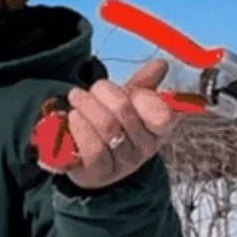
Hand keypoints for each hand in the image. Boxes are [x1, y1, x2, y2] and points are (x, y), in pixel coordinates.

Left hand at [60, 57, 179, 189]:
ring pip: (107, 127)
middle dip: (103, 93)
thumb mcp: (128, 104)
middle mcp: (145, 148)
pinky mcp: (99, 173)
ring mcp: (123, 163)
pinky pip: (92, 148)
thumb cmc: (113, 127)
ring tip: (75, 97)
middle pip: (124, 110)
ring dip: (87, 106)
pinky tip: (72, 117)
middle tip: (88, 89)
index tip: (129, 92)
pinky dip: (80, 128)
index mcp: (158, 128)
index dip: (145, 99)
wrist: (88, 162)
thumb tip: (161, 64)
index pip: (163, 114)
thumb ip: (143, 85)